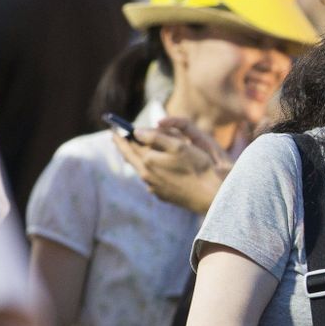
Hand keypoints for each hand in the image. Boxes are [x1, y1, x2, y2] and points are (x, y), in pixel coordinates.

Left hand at [113, 117, 233, 214]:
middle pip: (131, 158)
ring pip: (142, 169)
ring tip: (135, 151)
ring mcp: (154, 188)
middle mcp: (147, 176)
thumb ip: (155, 137)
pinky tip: (154, 169)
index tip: (114, 129)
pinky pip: (152, 180)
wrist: (211, 196)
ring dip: (138, 159)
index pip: (130, 144)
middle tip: (118, 138)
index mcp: (148, 161)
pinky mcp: (163, 196)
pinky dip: (150, 170)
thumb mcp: (178, 146)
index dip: (122, 135)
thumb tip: (136, 132)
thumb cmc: (197, 168)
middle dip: (125, 147)